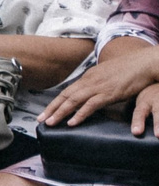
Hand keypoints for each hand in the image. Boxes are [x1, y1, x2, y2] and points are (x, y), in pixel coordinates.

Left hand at [39, 39, 158, 128]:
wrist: (145, 62)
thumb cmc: (131, 69)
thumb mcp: (109, 75)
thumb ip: (98, 83)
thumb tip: (92, 92)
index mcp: (89, 76)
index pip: (68, 91)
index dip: (55, 102)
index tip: (46, 112)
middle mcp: (90, 80)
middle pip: (66, 96)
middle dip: (51, 108)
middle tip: (40, 120)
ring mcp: (99, 86)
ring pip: (74, 101)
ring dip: (60, 113)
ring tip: (50, 123)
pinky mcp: (109, 93)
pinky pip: (91, 105)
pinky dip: (80, 114)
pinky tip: (72, 122)